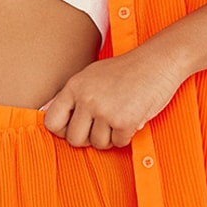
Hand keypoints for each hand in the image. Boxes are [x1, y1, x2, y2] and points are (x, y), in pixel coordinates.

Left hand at [42, 44, 183, 148]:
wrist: (157, 62)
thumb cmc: (127, 70)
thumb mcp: (92, 76)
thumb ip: (72, 96)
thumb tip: (48, 115)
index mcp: (74, 86)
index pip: (51, 122)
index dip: (63, 131)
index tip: (77, 128)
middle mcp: (86, 98)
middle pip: (74, 139)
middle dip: (88, 138)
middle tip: (102, 127)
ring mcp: (104, 110)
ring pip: (98, 144)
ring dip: (110, 137)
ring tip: (119, 118)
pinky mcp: (124, 121)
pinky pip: (119, 143)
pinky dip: (127, 135)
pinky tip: (132, 118)